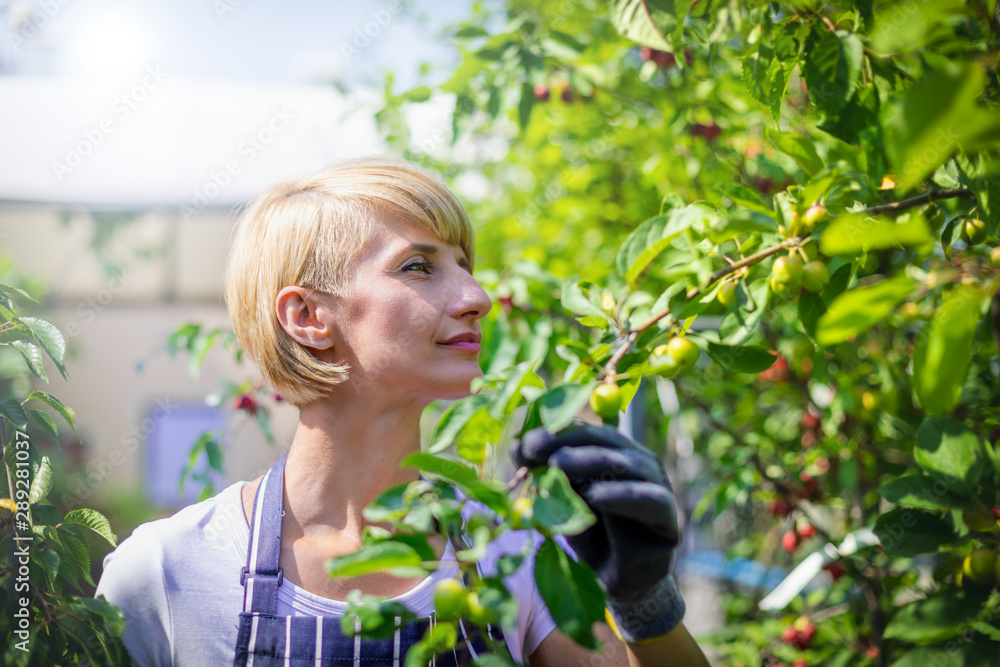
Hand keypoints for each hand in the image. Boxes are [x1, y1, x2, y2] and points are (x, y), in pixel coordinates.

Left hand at [511, 422, 685, 642]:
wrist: (617, 580)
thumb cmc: (590, 534)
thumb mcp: (563, 502)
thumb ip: (547, 476)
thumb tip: (517, 447)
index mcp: (614, 451)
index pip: (585, 431)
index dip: (554, 433)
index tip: (522, 445)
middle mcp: (638, 462)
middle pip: (605, 440)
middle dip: (567, 442)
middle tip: (535, 449)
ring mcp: (657, 486)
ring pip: (627, 464)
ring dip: (589, 461)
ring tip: (557, 466)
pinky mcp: (668, 517)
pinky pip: (648, 499)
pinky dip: (620, 495)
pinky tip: (594, 496)